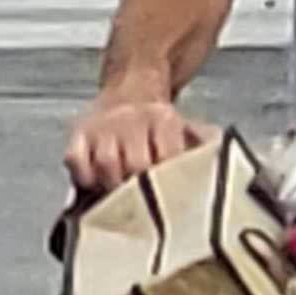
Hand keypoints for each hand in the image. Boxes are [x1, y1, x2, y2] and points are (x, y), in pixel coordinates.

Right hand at [66, 89, 211, 201]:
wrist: (130, 87)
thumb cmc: (159, 125)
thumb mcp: (189, 132)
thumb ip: (202, 155)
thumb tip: (220, 178)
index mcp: (165, 119)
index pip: (167, 161)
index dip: (169, 187)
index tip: (171, 205)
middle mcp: (132, 119)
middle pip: (136, 165)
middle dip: (140, 191)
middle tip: (144, 208)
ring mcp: (103, 126)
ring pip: (105, 163)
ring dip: (112, 186)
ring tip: (120, 200)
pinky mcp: (78, 133)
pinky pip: (75, 160)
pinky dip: (84, 177)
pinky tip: (95, 184)